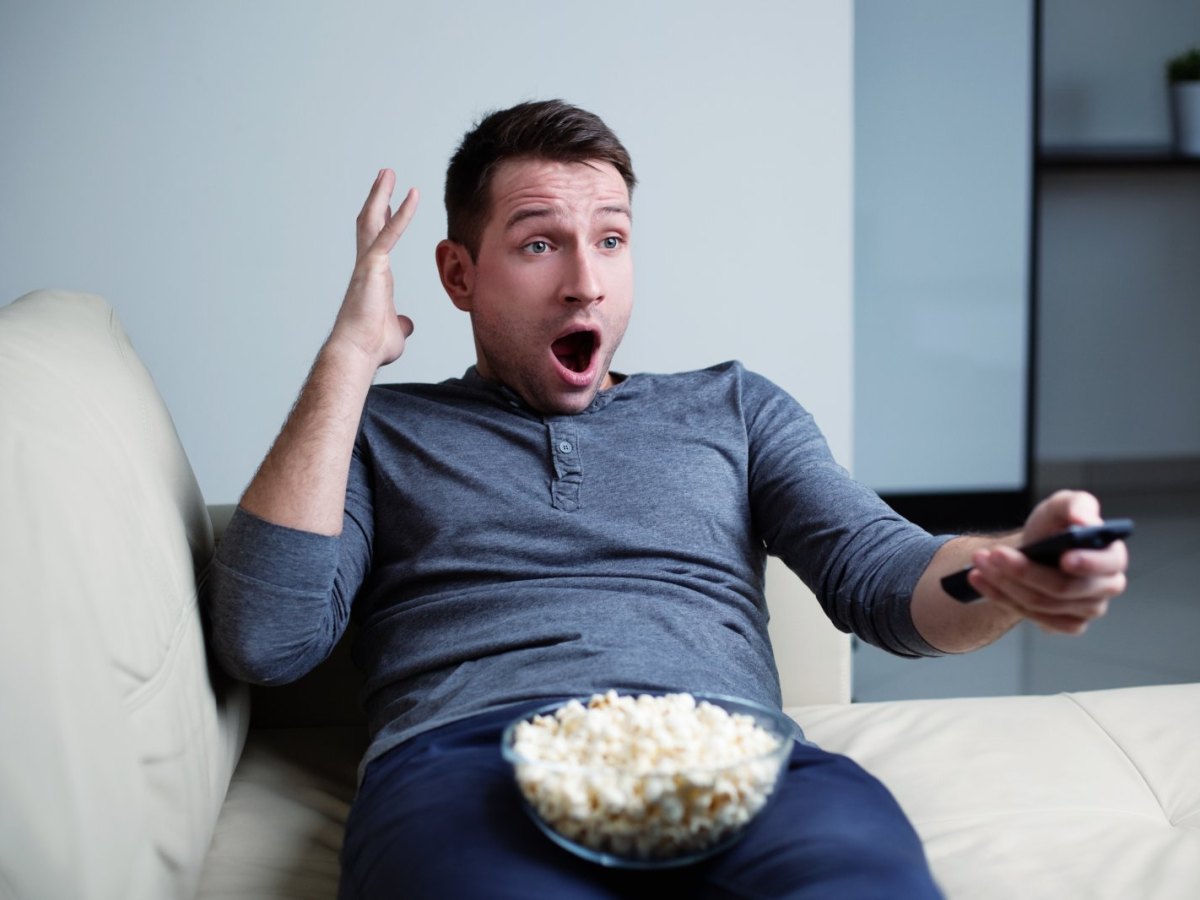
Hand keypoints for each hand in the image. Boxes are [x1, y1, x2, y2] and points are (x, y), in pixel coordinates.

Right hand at [330, 169, 419, 368]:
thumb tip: (405, 324)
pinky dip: (402, 214)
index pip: (379, 243)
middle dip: (378, 198)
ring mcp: (368, 264)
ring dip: (381, 194)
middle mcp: (368, 267)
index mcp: (374, 279)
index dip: (386, 222)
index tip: (389, 205)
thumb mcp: (395, 332)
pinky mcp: (373, 266)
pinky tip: (413, 195)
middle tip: (385, 176)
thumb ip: (400, 323)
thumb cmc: (372, 347)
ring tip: (388, 172)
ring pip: (373, 221)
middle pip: (371, 224)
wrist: (357, 353)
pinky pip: (389, 234)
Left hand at [967, 490, 1128, 633]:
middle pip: (1063, 587)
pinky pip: (1032, 617)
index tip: (1064, 557)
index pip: (1107, 564)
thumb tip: (1085, 522)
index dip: (1087, 563)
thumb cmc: (1053, 527)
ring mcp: (1087, 609)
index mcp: (1113, 556)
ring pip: (1041, 603)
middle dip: (1024, 570)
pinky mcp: (1065, 623)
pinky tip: (982, 580)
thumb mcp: (1062, 505)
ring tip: (980, 562)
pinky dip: (1001, 597)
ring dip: (1005, 582)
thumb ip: (1077, 505)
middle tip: (994, 554)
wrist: (1033, 550)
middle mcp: (1106, 586)